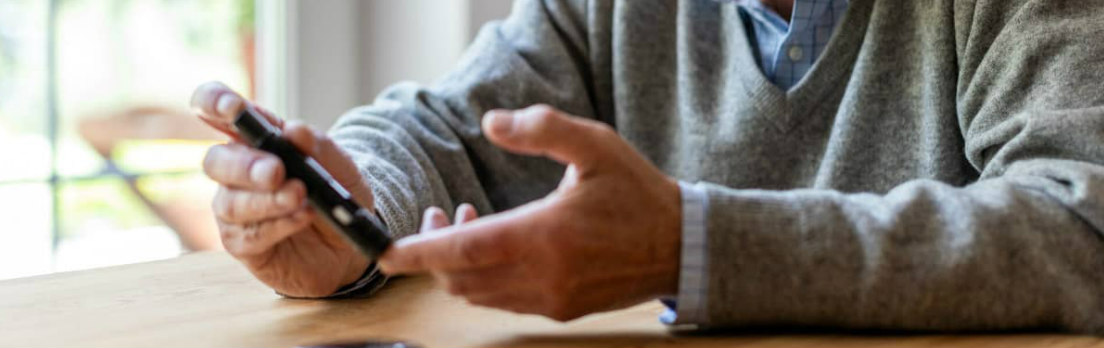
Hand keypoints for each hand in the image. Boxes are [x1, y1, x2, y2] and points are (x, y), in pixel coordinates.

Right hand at [192, 81, 371, 296]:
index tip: (231, 106)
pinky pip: (248, 236)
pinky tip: (301, 218)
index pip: (218, 112)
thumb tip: (293, 129)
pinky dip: (277, 225)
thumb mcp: (342, 167)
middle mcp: (237, 172)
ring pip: (230, 203)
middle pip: (216, 160)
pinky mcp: (242, 244)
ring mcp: (236, 210)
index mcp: (256, 140)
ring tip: (300, 197)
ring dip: (267, 200)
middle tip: (276, 171)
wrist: (352, 243)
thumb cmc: (338, 195)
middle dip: (245, 165)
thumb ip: (319, 147)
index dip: (214, 102)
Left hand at [378, 105, 682, 320]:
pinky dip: (486, 279)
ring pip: (479, 294)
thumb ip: (542, 129)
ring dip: (461, 266)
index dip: (419, 253)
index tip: (387, 252)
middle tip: (442, 215)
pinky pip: (504, 302)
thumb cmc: (637, 192)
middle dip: (436, 253)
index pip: (463, 251)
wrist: (681, 244)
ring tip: (471, 226)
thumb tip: (492, 123)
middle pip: (461, 279)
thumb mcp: (596, 145)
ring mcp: (551, 297)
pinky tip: (500, 249)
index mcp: (544, 235)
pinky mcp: (561, 308)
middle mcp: (543, 274)